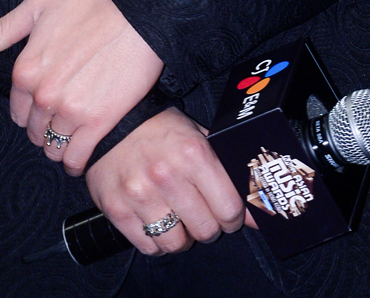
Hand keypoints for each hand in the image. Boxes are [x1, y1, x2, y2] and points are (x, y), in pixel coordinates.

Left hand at [0, 0, 162, 173]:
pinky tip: (83, 155)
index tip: (46, 108)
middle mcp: (43, 95)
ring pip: (55, 148)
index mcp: (25, 70)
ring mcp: (70, 111)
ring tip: (76, 137)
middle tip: (65, 120)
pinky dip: (78, 162)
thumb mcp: (41, 4)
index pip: (18, 112)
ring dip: (62, 146)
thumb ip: (4, 29)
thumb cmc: (92, 5)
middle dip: (47, 128)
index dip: (31, 112)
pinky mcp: (97, 122)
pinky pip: (77, 159)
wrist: (138, 15)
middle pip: (36, 132)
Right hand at [85, 108, 248, 255]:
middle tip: (201, 215)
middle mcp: (167, 175)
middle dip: (208, 227)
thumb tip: (258, 214)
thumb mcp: (199, 139)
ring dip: (181, 237)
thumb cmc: (162, 131)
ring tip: (177, 218)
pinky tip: (156, 221)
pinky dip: (156, 241)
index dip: (233, 218)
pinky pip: (149, 247)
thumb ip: (227, 173)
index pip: (229, 209)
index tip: (227, 215)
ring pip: (176, 244)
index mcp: (194, 154)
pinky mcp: (118, 210)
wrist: (112, 123)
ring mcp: (140, 194)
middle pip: (205, 231)